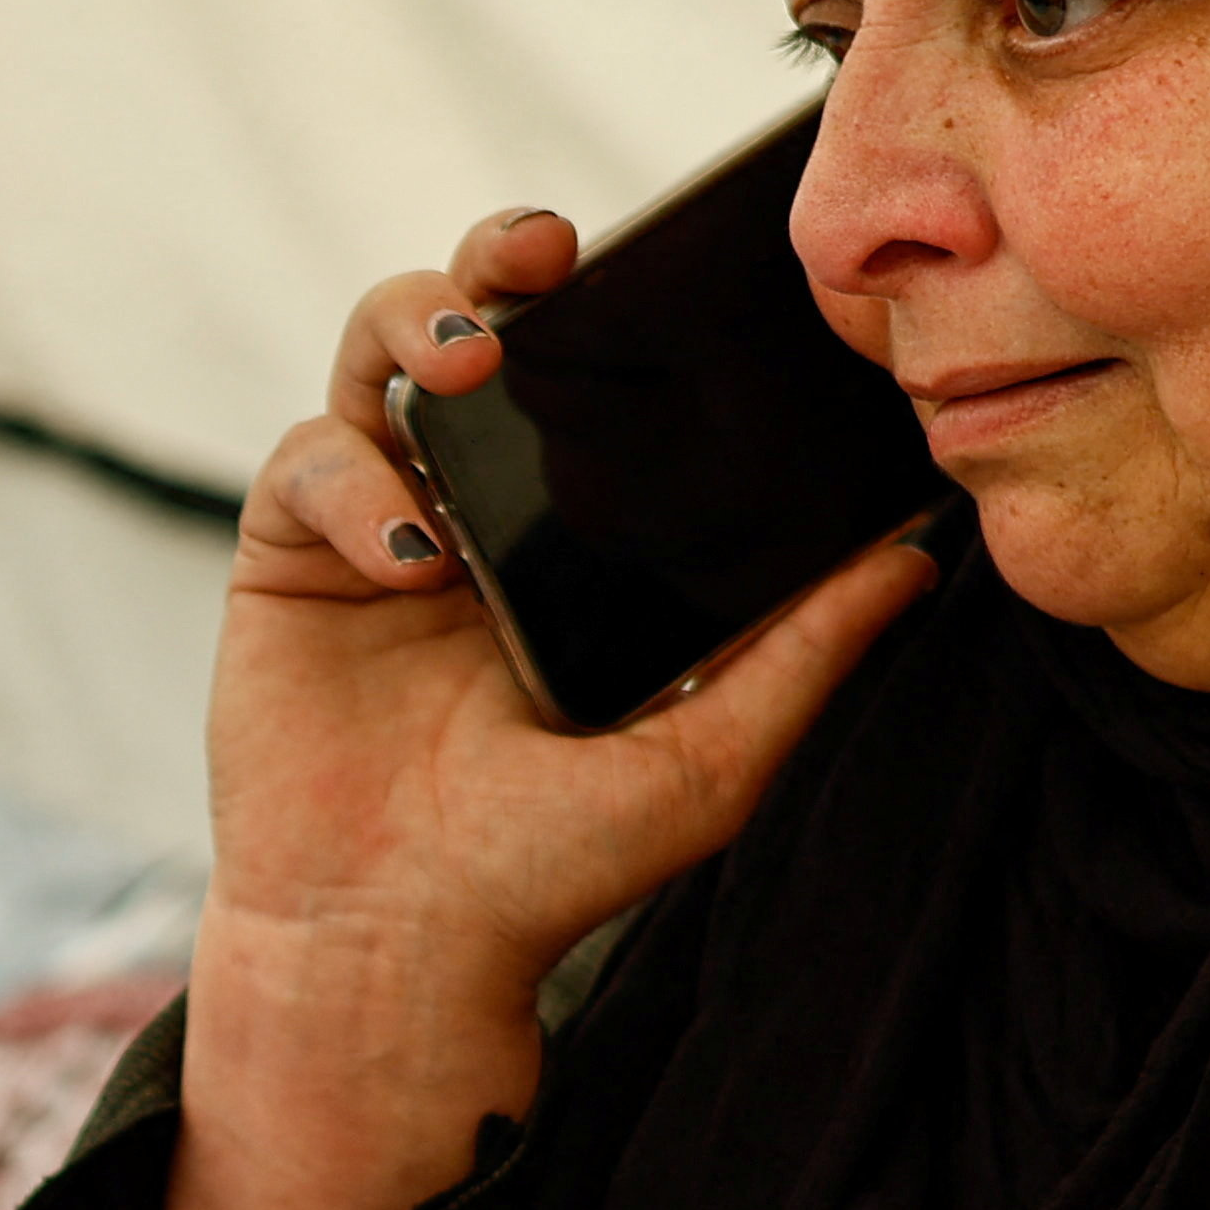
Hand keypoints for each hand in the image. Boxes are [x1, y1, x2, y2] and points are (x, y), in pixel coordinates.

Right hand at [164, 209, 936, 1209]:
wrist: (400, 948)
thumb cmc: (549, 869)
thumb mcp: (709, 758)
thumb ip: (806, 652)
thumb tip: (922, 556)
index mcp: (569, 532)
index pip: (586, 376)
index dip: (605, 306)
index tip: (649, 266)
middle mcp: (469, 506)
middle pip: (470, 322)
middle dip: (494, 261)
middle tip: (539, 261)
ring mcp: (372, 524)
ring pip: (373, 356)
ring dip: (414, 323)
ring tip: (464, 366)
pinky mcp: (287, 558)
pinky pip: (306, 461)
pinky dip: (352, 482)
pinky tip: (406, 554)